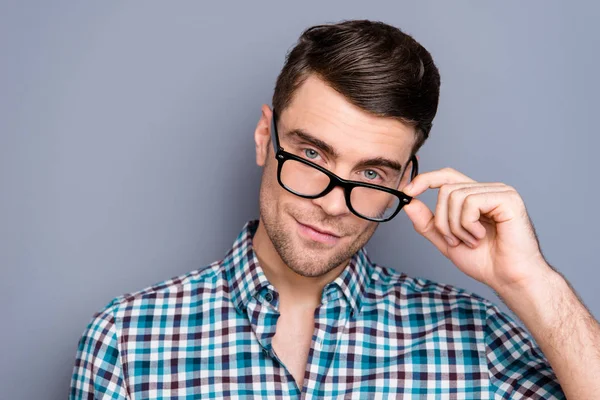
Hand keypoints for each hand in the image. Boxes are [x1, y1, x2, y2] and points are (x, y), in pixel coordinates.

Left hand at [402, 167, 550, 291]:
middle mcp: (487, 190)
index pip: (446, 176)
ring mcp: (499, 191)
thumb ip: (427, 223)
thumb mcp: (447, 241)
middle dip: (442, 220)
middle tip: (456, 240)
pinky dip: (468, 225)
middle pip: (445, 189)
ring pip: (454, 195)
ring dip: (456, 226)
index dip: (424, 180)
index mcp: (475, 196)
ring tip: (472, 241)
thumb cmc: (485, 262)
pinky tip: (482, 236)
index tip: (407, 192)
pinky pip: (470, 202)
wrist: (509, 279)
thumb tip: (408, 202)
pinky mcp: (507, 198)